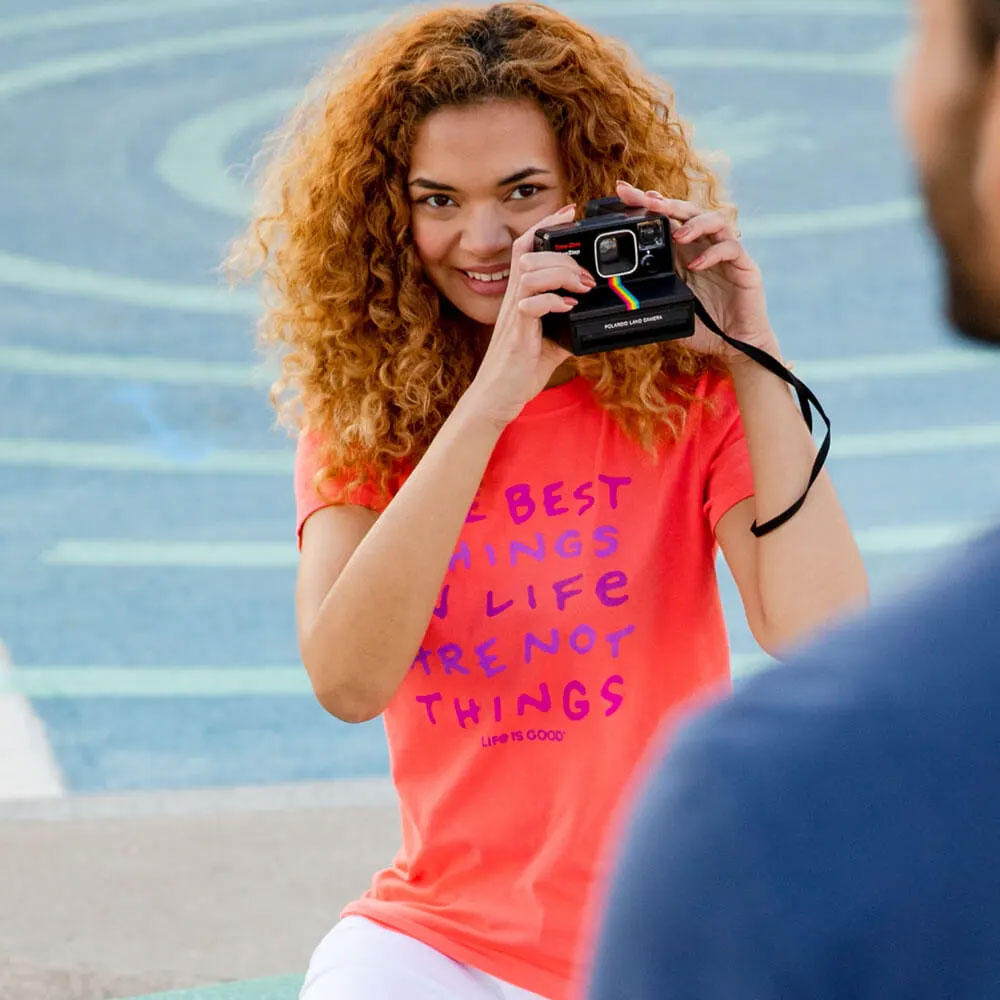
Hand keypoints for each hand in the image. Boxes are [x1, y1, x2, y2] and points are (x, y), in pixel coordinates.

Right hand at [463, 204, 596, 426]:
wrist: (498, 397)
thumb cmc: (519, 370)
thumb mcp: (552, 343)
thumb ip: (567, 325)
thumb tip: (591, 317)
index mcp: (520, 297)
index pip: (525, 249)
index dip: (544, 226)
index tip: (569, 213)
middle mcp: (513, 300)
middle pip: (528, 253)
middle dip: (561, 254)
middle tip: (586, 274)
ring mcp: (513, 315)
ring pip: (530, 272)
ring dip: (561, 274)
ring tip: (581, 289)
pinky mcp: (517, 334)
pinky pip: (530, 304)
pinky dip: (552, 301)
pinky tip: (567, 308)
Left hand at [616, 180, 780, 364]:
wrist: (734, 346)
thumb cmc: (704, 327)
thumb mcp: (669, 308)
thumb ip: (651, 294)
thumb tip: (620, 293)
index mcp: (684, 253)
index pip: (666, 219)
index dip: (646, 203)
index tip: (623, 192)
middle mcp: (704, 247)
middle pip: (688, 211)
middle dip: (666, 203)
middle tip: (647, 201)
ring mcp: (725, 255)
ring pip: (714, 220)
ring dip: (693, 223)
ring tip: (677, 236)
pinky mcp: (744, 267)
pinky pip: (731, 249)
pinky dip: (712, 253)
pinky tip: (697, 265)